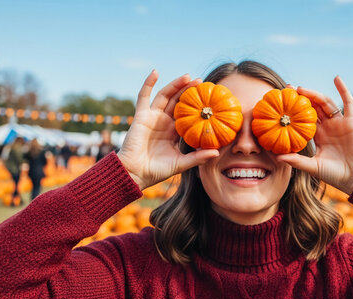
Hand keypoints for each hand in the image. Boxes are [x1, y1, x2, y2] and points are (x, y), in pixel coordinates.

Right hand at [117, 70, 218, 189]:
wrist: (136, 174)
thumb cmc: (157, 170)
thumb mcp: (182, 163)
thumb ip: (198, 157)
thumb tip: (217, 153)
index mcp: (174, 132)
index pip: (188, 114)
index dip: (197, 106)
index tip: (211, 99)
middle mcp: (164, 122)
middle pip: (178, 101)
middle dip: (189, 91)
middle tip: (202, 82)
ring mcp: (152, 117)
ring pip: (165, 96)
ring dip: (175, 85)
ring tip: (188, 77)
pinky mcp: (141, 116)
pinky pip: (143, 96)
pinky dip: (148, 83)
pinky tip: (155, 72)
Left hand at [277, 76, 352, 194]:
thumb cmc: (336, 175)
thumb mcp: (313, 167)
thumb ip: (297, 161)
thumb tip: (277, 157)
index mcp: (319, 136)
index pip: (303, 120)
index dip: (293, 112)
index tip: (281, 104)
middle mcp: (328, 127)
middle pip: (313, 108)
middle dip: (301, 98)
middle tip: (286, 90)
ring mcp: (340, 123)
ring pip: (325, 104)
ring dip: (314, 94)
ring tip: (301, 88)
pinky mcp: (352, 121)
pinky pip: (348, 102)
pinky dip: (343, 89)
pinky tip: (336, 78)